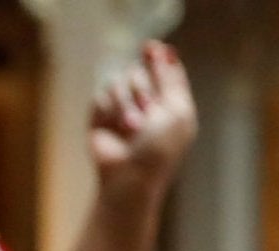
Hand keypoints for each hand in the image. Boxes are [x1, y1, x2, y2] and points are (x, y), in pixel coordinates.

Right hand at [87, 41, 196, 196]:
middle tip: (147, 110)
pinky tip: (115, 128)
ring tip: (131, 128)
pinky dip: (109, 110)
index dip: (157, 56)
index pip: (162, 70)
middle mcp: (147, 103)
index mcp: (170, 104)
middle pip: (138, 71)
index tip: (151, 48)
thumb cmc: (160, 148)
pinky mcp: (102, 114)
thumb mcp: (177, 112)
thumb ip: (172, 80)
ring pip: (118, 81)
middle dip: (142, 88)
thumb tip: (167, 51)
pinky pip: (101, 94)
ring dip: (126, 103)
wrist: (129, 174)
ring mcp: (123, 108)